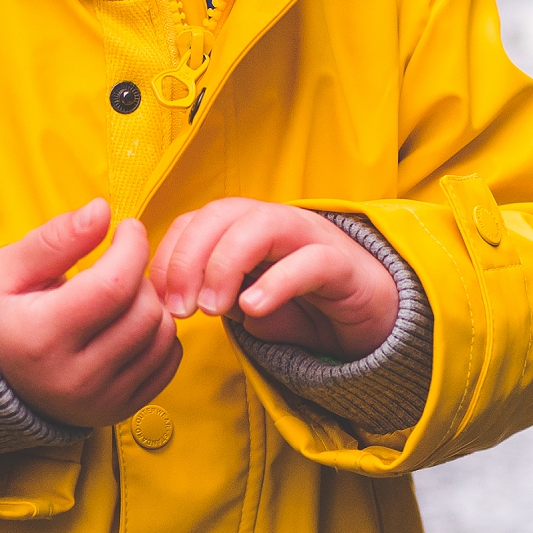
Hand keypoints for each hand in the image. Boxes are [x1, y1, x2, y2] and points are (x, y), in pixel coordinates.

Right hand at [0, 198, 182, 429]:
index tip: (127, 229)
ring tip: (124, 296)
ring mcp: (101, 399)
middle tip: (119, 267)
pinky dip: (160, 335)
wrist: (3, 378)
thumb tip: (102, 211)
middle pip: (144, 311)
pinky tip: (131, 324)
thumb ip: (56, 238)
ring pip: (163, 336)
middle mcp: (74, 376)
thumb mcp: (11, 269)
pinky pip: (169, 362)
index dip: (132, 246)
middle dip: (140, 276)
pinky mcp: (122, 409)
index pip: (114, 285)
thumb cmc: (8, 313)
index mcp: (42, 337)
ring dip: (153, 304)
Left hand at [149, 201, 397, 361]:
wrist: (371, 318)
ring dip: (225, 266)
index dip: (170, 256)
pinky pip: (309, 262)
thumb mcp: (246, 304)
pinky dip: (276, 282)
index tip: (160, 301)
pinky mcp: (342, 264)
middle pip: (221, 214)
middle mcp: (275, 222)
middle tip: (180, 310)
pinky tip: (253, 310)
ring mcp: (310, 237)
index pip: (194, 221)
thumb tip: (171, 302)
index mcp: (245, 227)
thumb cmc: (303, 306)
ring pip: (261, 226)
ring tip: (212, 311)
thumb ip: (213, 295)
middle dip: (189, 260)